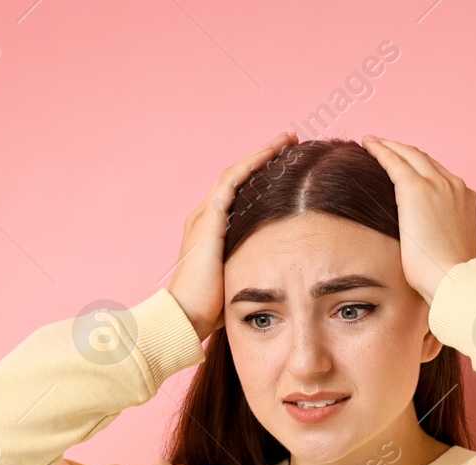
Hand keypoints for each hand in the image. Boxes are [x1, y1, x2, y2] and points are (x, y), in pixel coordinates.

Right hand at [168, 130, 298, 341]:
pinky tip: (271, 152)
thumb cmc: (210, 308)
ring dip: (262, 154)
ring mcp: (205, 215)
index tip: (286, 165)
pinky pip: (232, 181)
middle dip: (264, 158)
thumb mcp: (236, 278)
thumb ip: (251, 266)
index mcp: (210, 230)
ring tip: (286, 140)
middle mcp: (205, 217)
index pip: (238, 194)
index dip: (260, 176)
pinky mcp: (209, 218)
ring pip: (236, 173)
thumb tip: (280, 273)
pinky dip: (252, 164)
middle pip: (237, 178)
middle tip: (289, 142)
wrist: (186, 315)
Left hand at [360, 136, 475, 304]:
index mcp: (466, 200)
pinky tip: (367, 144)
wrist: (454, 279)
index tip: (406, 167)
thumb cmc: (451, 277)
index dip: (421, 168)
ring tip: (373, 142)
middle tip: (384, 147)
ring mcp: (437, 185)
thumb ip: (445, 237)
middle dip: (404, 152)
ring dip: (390, 146)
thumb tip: (432, 244)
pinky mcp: (416, 189)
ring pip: (409, 155)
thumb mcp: (454, 251)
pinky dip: (380, 150)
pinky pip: (394, 161)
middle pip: (425, 160)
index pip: (440, 176)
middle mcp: (455, 186)